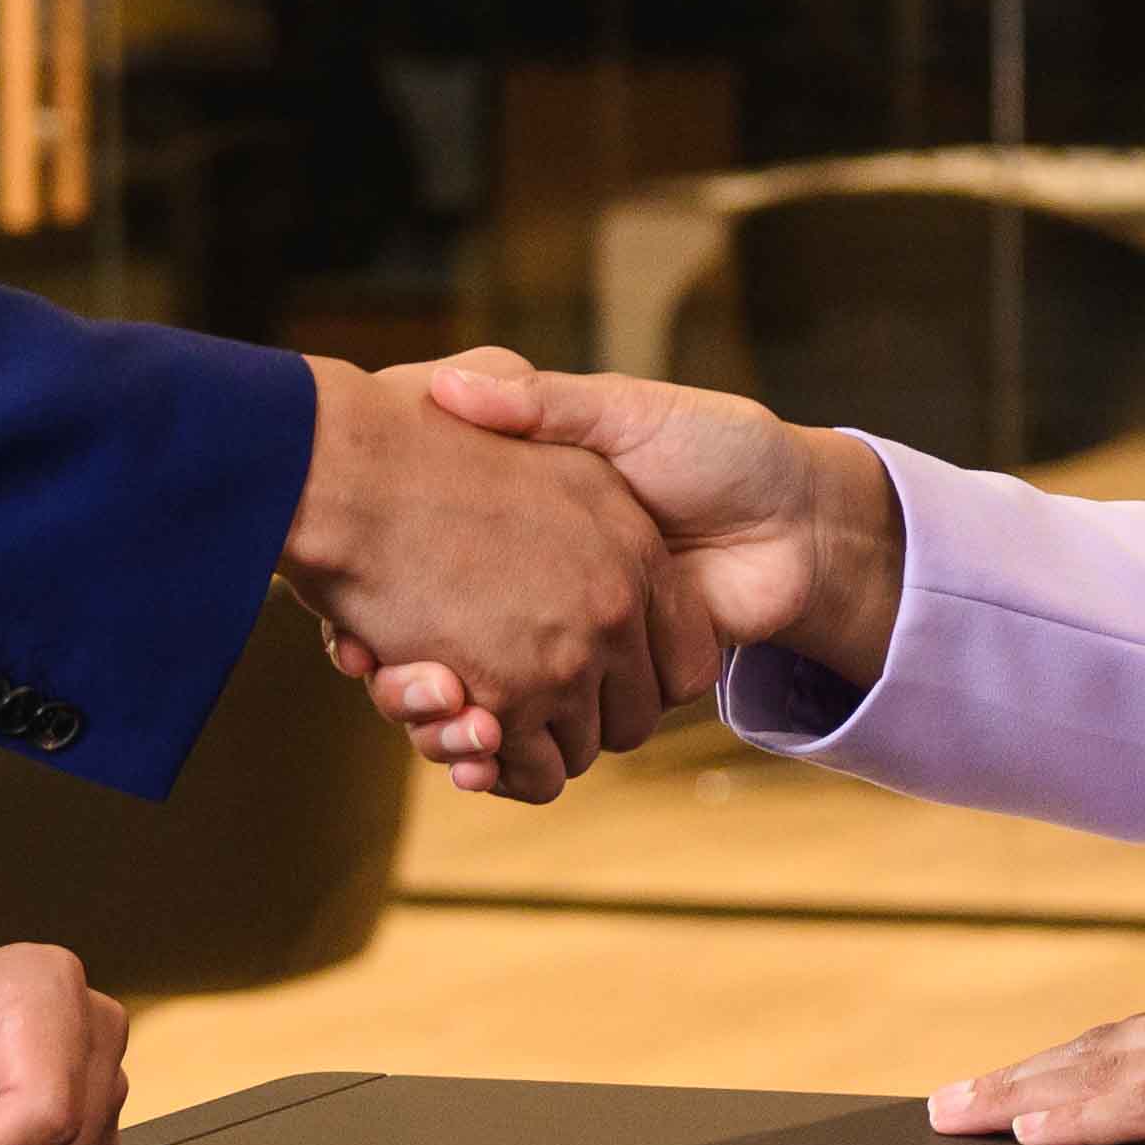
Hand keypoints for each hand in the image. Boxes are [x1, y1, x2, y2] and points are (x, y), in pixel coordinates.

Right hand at [342, 352, 897, 794]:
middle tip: (362, 664)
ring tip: (416, 704)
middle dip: (405, 678)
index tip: (344, 602)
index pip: (437, 576)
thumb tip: (454, 386)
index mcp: (539, 536)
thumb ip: (541, 406)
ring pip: (482, 710)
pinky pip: (538, 742)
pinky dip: (494, 758)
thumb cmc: (716, 450)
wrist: (800, 517)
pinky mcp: (613, 695)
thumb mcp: (618, 414)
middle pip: (445, 658)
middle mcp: (548, 600)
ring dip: (440, 723)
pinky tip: (466, 747)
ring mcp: (576, 652)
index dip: (389, 598)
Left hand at [930, 964, 1144, 1144]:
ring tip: (962, 1121)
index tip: (1010, 1085)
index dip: (1067, 1062)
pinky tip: (1036, 1131)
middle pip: (1106, 1047)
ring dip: (1027, 1096)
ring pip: (1110, 1071)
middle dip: (1023, 1077)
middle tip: (948, 1107)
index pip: (1143, 1036)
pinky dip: (1085, 1114)